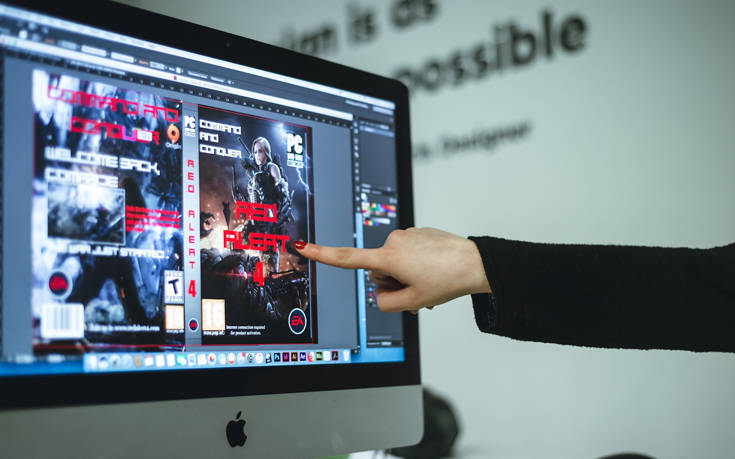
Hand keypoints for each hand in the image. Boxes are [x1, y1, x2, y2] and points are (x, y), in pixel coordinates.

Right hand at [294, 227, 490, 312]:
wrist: (475, 263)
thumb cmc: (447, 280)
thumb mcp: (412, 303)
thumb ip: (386, 303)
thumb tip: (380, 292)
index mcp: (388, 257)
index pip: (347, 258)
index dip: (321, 254)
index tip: (301, 245)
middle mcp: (393, 241)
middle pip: (378, 272)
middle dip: (394, 283)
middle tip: (418, 291)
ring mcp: (407, 235)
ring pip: (395, 264)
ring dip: (407, 276)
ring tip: (429, 282)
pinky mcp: (418, 233)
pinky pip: (408, 254)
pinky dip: (417, 266)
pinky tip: (435, 270)